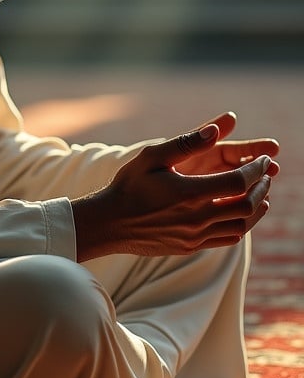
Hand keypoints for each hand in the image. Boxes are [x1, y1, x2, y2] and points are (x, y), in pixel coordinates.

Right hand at [72, 112, 279, 261]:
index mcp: (189, 193)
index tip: (265, 158)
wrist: (110, 222)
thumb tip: (215, 130)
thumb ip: (185, 143)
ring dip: (257, 208)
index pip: (239, 181)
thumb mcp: (151, 156)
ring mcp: (195, 236)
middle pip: (247, 205)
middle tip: (267, 174)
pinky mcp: (192, 246)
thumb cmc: (128, 185)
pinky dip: (243, 225)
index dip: (257, 168)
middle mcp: (196, 218)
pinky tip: (242, 213)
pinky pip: (228, 239)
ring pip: (242, 225)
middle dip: (262, 187)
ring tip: (261, 193)